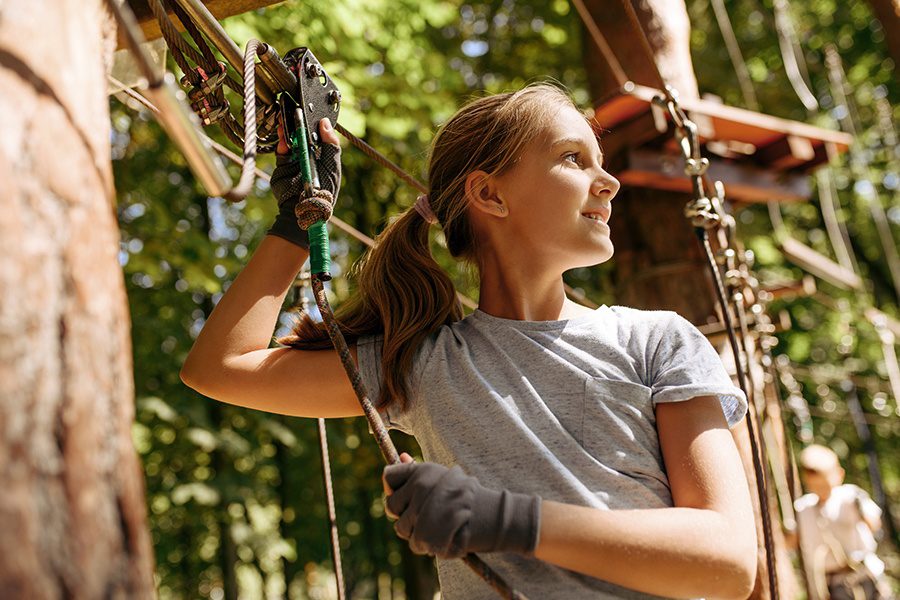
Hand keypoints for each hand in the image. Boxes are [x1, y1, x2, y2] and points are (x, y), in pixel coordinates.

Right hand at [266, 118, 341, 247]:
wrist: (305, 210)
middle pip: (302, 135)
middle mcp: (308, 155)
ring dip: (288, 130)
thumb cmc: (324, 192)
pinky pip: (281, 151)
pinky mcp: (283, 165)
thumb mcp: (332, 168)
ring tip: (287, 120)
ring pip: (290, 140)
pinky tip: (284, 136)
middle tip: (296, 112)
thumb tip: (325, 124)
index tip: (310, 112)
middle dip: (298, 124)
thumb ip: (331, 146)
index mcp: (322, 155)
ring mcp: (294, 159)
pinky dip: (282, 142)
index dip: (313, 124)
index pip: (317, 135)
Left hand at [382, 459, 540, 558]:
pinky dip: (426, 546)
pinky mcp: (425, 535)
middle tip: (425, 515)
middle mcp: (419, 487)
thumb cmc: (467, 496)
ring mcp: (422, 511)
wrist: (493, 516)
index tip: (405, 497)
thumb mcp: (444, 476)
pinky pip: (414, 544)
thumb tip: (402, 456)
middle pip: (390, 506)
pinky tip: (442, 537)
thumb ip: (419, 470)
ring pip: (401, 528)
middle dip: (404, 514)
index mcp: (422, 471)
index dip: (392, 488)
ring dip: (415, 532)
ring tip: (437, 526)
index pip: (388, 476)